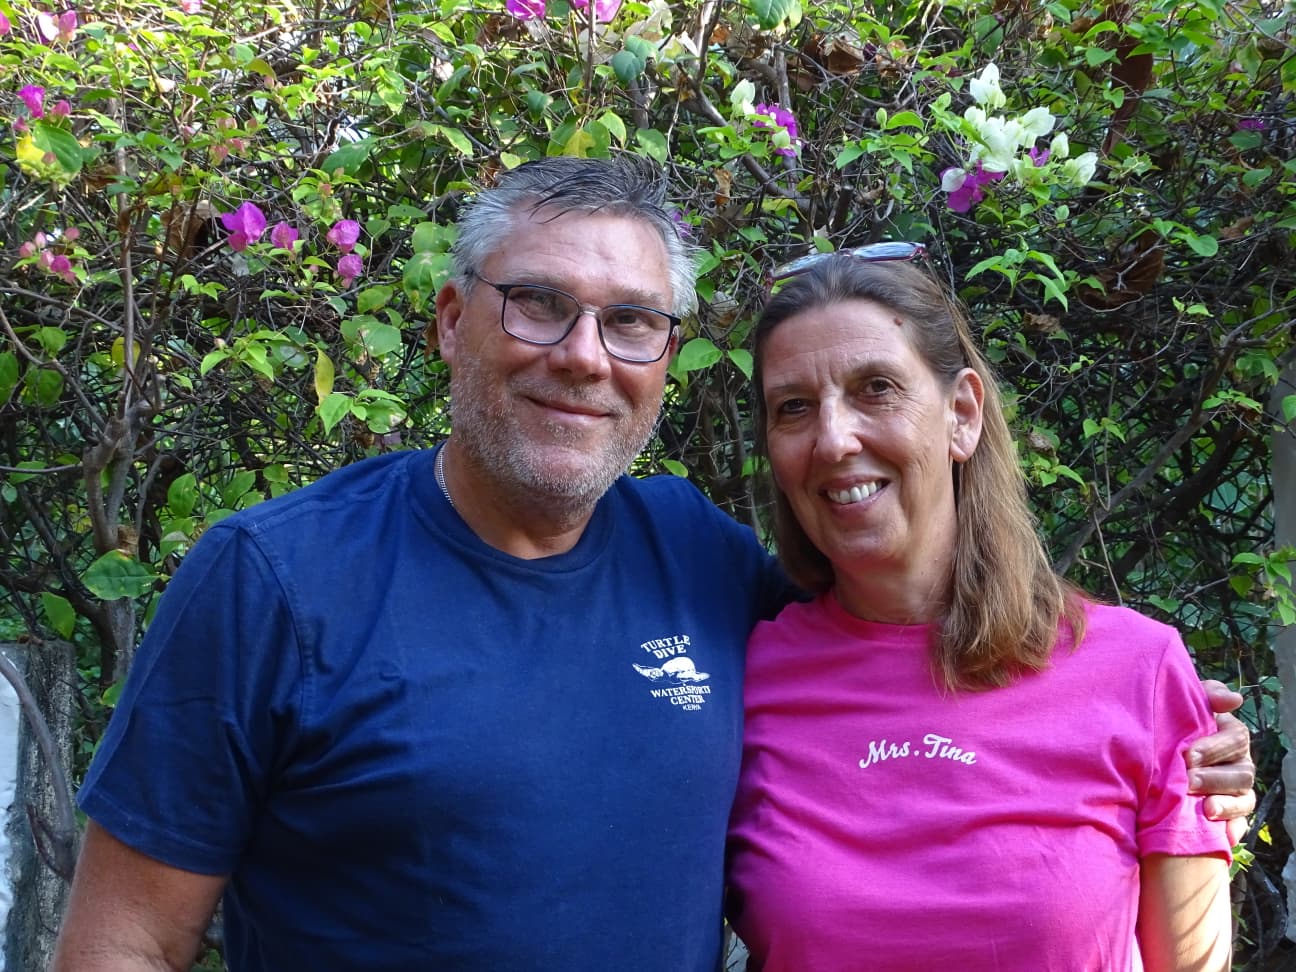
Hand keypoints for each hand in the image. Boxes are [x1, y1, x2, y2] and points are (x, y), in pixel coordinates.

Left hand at [1186, 680, 1255, 844]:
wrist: (1151, 757)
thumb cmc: (1170, 726)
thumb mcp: (1183, 705)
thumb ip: (1206, 696)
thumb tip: (1234, 699)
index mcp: (1230, 735)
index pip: (1236, 738)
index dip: (1215, 746)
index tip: (1188, 754)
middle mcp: (1239, 763)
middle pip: (1242, 772)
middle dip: (1215, 777)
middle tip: (1189, 780)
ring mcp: (1237, 791)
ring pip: (1244, 799)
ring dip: (1225, 804)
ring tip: (1204, 808)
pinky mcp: (1231, 815)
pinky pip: (1240, 824)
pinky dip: (1232, 829)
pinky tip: (1223, 835)